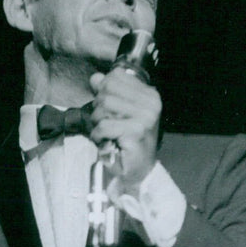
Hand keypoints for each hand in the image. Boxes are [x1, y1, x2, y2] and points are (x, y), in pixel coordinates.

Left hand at [88, 67, 160, 191]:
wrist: (137, 170)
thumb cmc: (127, 142)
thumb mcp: (117, 113)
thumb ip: (107, 93)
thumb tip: (95, 77)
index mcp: (149, 94)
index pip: (115, 76)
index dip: (103, 92)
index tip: (108, 110)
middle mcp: (150, 103)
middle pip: (107, 90)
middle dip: (98, 108)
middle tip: (104, 124)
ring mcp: (145, 117)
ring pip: (104, 106)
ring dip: (96, 123)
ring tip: (104, 133)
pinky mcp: (136, 131)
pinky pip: (104, 125)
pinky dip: (98, 135)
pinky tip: (104, 141)